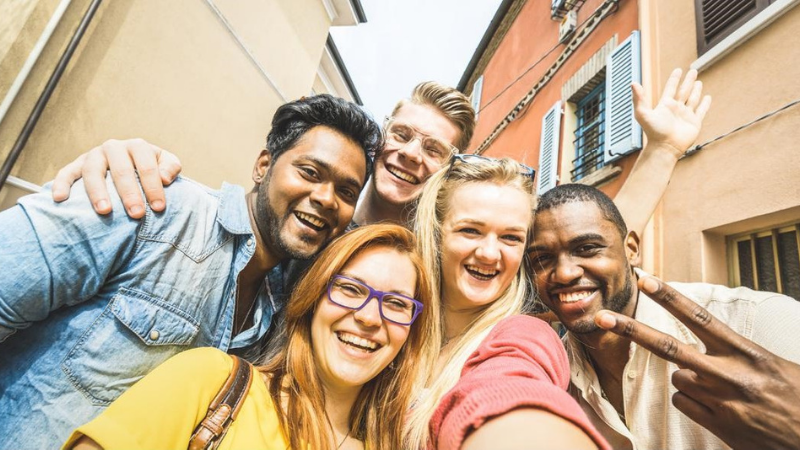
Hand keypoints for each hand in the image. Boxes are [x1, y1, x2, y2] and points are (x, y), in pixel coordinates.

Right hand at [52, 139, 181, 218]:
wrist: (127, 165)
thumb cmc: (149, 170)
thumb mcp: (165, 164)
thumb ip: (171, 167)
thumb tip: (165, 178)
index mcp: (137, 146)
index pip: (146, 165)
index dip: (153, 186)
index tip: (159, 207)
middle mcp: (114, 147)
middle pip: (121, 169)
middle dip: (129, 193)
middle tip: (136, 214)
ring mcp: (93, 155)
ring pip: (93, 170)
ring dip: (98, 191)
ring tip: (105, 211)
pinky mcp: (77, 165)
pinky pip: (66, 173)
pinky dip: (61, 183)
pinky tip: (60, 198)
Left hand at [594, 275, 799, 449]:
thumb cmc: (796, 397)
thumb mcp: (773, 365)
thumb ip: (735, 354)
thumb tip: (700, 351)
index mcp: (746, 353)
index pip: (699, 318)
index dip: (669, 297)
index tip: (644, 279)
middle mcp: (728, 374)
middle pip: (667, 346)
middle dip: (630, 330)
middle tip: (600, 317)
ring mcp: (719, 401)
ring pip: (678, 379)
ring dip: (690, 380)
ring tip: (722, 389)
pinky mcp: (717, 426)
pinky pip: (683, 404)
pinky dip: (692, 403)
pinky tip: (718, 408)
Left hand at [633, 68, 711, 157]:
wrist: (665, 147)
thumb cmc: (653, 132)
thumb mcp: (643, 113)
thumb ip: (639, 98)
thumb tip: (633, 82)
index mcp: (665, 105)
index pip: (670, 88)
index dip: (674, 79)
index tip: (678, 70)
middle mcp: (676, 109)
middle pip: (683, 91)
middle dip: (688, 81)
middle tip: (693, 70)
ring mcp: (686, 115)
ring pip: (693, 99)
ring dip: (696, 90)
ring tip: (698, 82)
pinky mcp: (694, 122)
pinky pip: (701, 111)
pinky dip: (705, 104)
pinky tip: (707, 97)